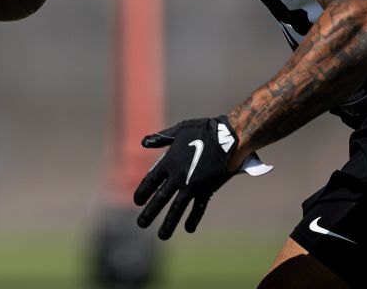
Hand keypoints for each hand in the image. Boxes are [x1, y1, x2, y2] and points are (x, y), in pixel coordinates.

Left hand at [134, 116, 269, 238]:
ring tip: (161, 236)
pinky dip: (194, 218)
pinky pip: (199, 208)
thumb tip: (144, 142)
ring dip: (169, 223)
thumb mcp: (179, 130)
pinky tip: (188, 229)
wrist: (229, 137)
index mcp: (169, 161)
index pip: (150, 180)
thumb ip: (161, 138)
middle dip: (150, 213)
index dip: (143, 192)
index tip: (136, 201)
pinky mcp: (207, 190)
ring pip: (177, 208)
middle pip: (160, 198)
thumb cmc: (204, 130)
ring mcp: (192, 185)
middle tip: (141, 224)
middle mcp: (178, 176)